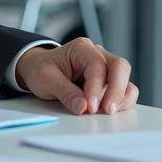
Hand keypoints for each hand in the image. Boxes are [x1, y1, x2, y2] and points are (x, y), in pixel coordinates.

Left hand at [14, 37, 137, 114]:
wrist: (37, 69)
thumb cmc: (41, 69)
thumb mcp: (45, 79)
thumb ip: (65, 92)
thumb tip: (82, 106)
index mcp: (81, 48)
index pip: (96, 65)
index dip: (96, 87)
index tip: (91, 106)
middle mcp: (97, 54)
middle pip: (119, 67)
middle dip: (116, 90)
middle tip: (108, 110)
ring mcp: (105, 67)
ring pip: (125, 77)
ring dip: (122, 96)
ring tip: (110, 112)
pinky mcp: (108, 81)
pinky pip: (124, 89)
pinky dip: (123, 101)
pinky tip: (113, 110)